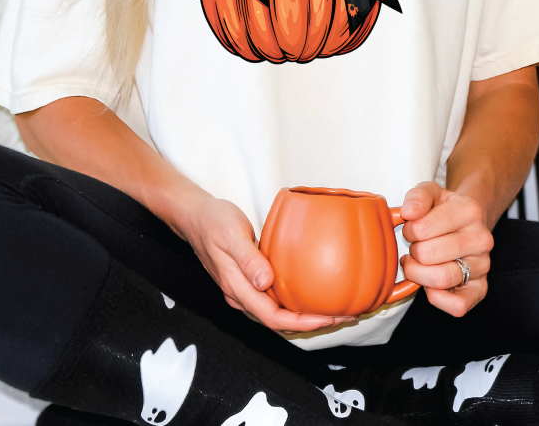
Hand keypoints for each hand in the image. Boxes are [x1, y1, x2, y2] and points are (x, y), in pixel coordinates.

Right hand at [183, 197, 356, 332]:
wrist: (194, 215)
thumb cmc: (212, 221)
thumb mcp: (231, 234)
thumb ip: (248, 259)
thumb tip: (265, 282)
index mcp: (237, 289)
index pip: (274, 318)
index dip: (304, 322)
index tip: (331, 318)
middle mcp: (242, 295)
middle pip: (280, 321)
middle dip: (312, 322)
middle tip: (344, 316)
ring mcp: (245, 289)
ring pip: (278, 311)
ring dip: (306, 313)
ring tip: (335, 307)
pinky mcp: (249, 279)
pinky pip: (275, 298)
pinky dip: (296, 300)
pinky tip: (312, 290)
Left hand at [399, 182, 492, 316]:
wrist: (466, 222)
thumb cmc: (443, 210)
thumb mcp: (429, 192)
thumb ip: (417, 197)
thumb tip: (409, 212)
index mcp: (469, 210)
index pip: (422, 228)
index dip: (409, 230)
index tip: (413, 229)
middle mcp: (481, 239)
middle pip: (428, 254)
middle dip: (413, 252)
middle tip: (416, 247)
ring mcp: (482, 265)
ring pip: (441, 279)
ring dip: (419, 274)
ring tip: (418, 264)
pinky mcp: (480, 289)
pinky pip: (457, 305)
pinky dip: (437, 299)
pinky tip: (430, 285)